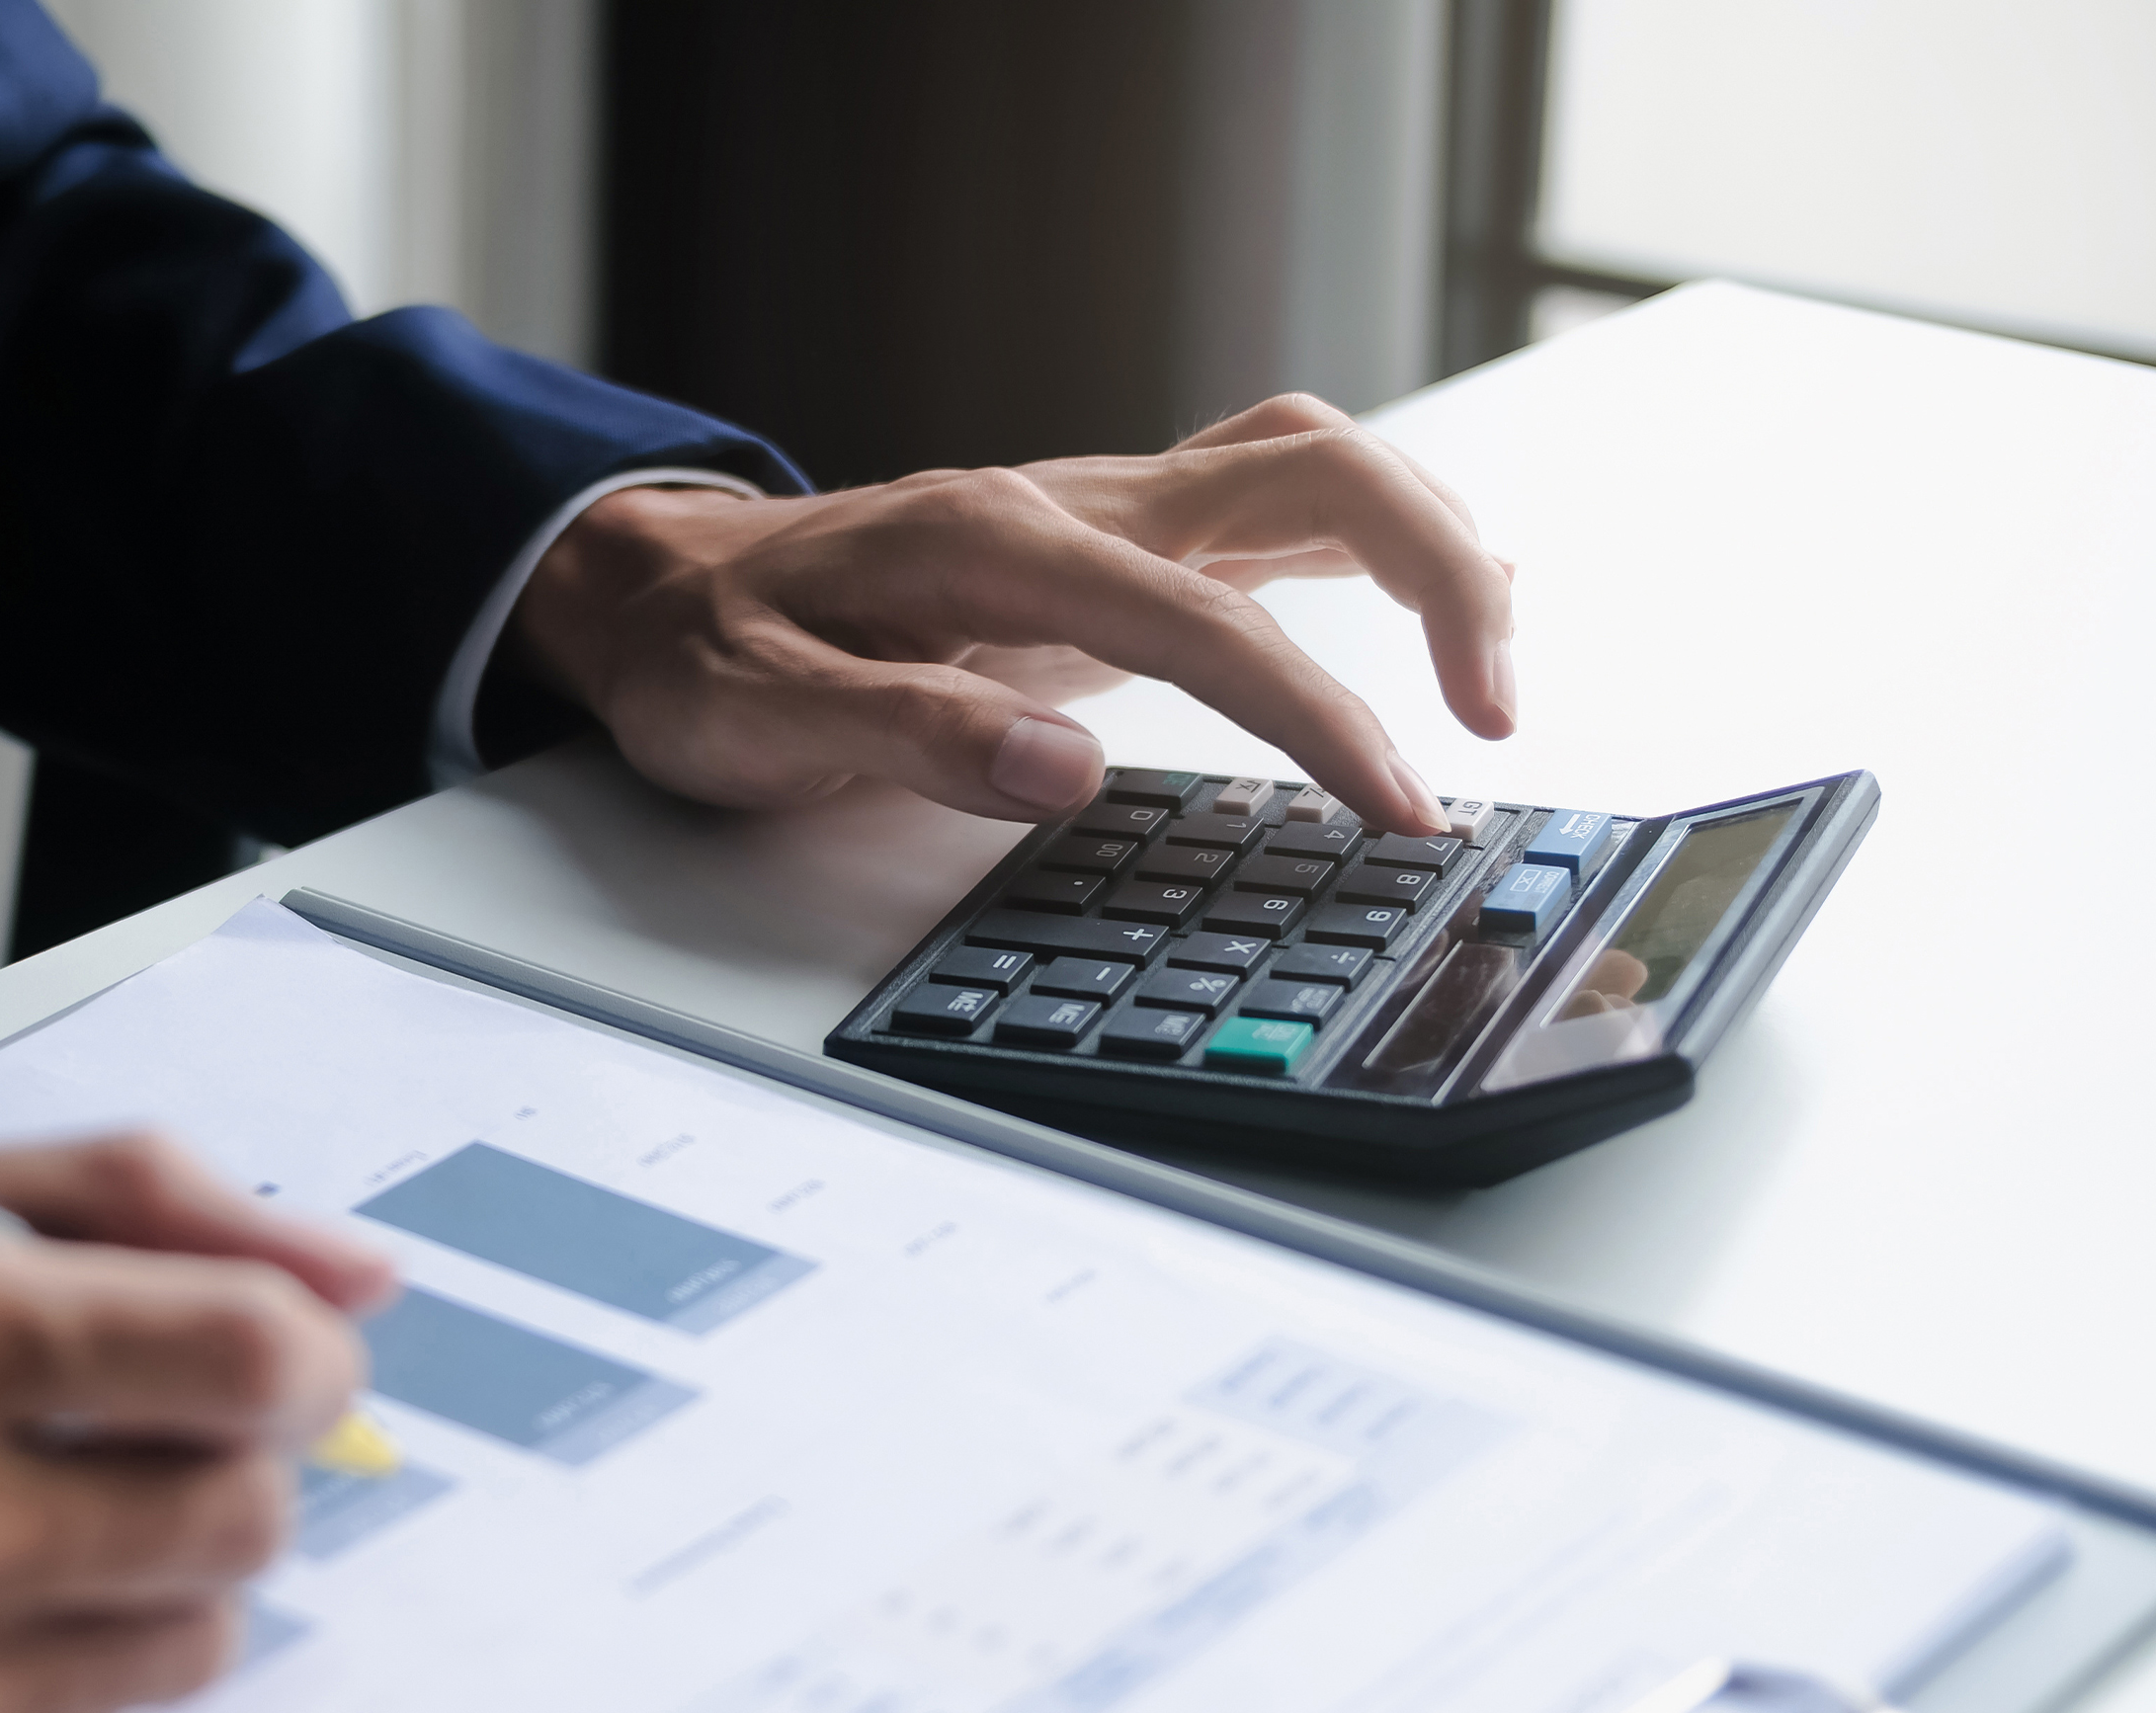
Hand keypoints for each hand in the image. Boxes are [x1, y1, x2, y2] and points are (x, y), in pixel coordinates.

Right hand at [0, 1133, 394, 1712]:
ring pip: (192, 1641)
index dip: (292, 1346)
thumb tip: (356, 1271)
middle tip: (123, 1432)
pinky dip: (45, 1675)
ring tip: (14, 1525)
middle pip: (244, 1510)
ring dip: (149, 1575)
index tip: (268, 1346)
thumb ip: (118, 1202)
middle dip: (221, 1458)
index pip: (241, 1355)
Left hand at [509, 395, 1515, 836]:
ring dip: (1430, 543)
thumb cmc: (705, 656)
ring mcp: (1102, 511)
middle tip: (1491, 722)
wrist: (659, 588)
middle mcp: (1072, 504)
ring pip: (1312, 464)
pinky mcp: (1113, 541)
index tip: (1399, 805)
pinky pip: (1274, 498)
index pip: (1211, 621)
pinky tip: (1448, 587)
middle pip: (1316, 473)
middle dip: (1438, 579)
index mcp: (1000, 548)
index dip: (1323, 714)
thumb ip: (911, 737)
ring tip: (1496, 672)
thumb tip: (1067, 770)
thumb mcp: (762, 719)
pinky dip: (1377, 535)